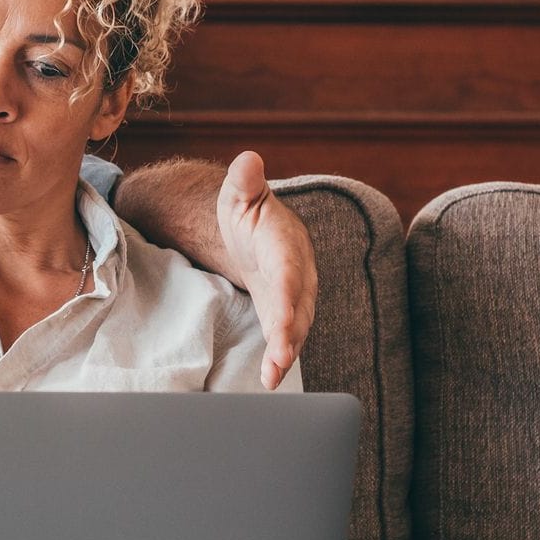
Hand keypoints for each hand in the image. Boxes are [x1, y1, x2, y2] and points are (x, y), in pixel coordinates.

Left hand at [216, 152, 316, 389]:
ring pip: (297, 326)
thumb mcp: (240, 194)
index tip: (282, 317)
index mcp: (285, 244)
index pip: (289, 271)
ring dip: (287, 352)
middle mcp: (298, 273)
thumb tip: (247, 160)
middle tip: (280, 357)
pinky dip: (280, 358)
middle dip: (291, 332)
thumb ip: (244, 181)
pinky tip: (270, 379)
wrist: (257, 232)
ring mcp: (294, 296)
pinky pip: (287, 337)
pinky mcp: (283, 313)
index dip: (288, 295)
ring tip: (273, 376)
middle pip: (299, 305)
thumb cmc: (247, 212)